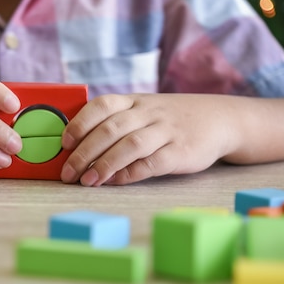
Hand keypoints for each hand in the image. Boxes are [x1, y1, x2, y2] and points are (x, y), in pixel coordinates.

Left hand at [60, 93, 235, 185]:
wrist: (219, 119)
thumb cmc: (169, 119)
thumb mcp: (143, 110)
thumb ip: (114, 123)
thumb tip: (75, 149)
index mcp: (134, 101)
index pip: (102, 106)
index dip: (80, 123)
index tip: (64, 142)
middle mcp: (149, 113)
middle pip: (111, 129)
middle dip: (84, 152)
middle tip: (67, 173)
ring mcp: (167, 132)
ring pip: (130, 145)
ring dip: (104, 165)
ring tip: (87, 182)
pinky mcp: (182, 152)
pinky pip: (152, 163)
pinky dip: (131, 173)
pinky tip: (115, 182)